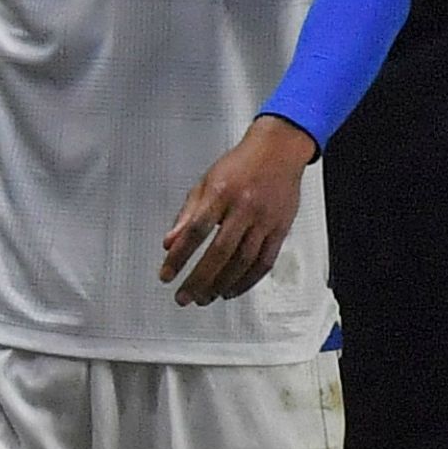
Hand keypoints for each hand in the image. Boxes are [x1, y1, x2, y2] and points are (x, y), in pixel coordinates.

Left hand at [158, 116, 315, 305]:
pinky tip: (231, 290)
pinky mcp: (281, 229)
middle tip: (183, 298)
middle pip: (219, 252)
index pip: (195, 231)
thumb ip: (186, 214)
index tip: (166, 276)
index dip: (179, 257)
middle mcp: (244, 208)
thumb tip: (168, 244)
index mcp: (220, 193)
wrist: (279, 150)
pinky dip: (247, 281)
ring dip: (222, 284)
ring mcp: (265, 220)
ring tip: (205, 298)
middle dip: (199, 279)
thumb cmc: (239, 165)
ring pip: (243, 261)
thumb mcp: (205, 182)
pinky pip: (264, 262)